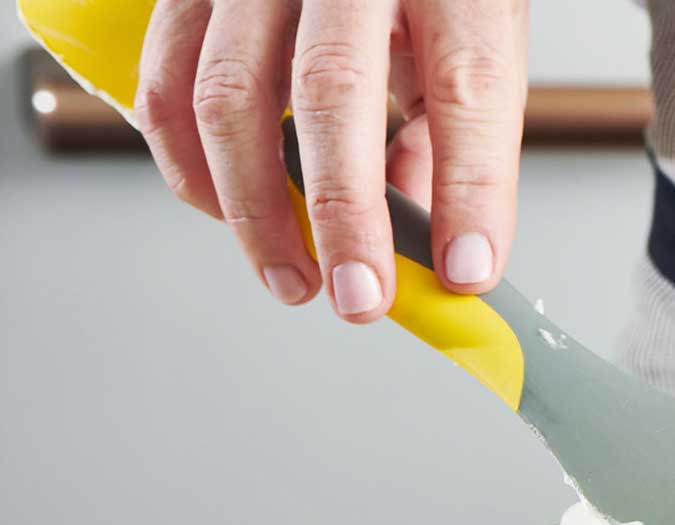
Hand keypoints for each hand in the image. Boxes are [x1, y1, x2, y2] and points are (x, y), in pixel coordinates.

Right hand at [135, 0, 528, 321]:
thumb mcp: (474, 41)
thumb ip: (454, 140)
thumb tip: (435, 249)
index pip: (464, 89)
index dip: (468, 191)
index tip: (465, 271)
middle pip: (333, 90)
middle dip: (345, 215)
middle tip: (361, 299)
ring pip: (228, 95)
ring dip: (256, 210)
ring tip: (296, 280)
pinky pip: (166, 82)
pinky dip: (192, 166)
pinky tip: (229, 213)